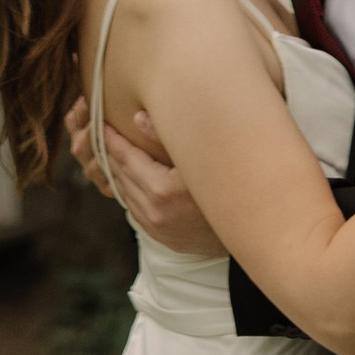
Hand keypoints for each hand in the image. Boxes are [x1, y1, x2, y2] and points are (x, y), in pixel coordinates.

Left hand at [64, 94, 220, 255]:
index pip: (126, 158)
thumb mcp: (199, 156)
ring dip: (119, 173)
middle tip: (104, 133)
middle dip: (111, 153)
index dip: (113, 139)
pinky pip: (136, 210)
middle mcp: (155, 212)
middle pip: (122, 175)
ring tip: (115, 153)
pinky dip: (130, 192)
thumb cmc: (230, 183)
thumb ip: (166, 137)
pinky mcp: (163, 237)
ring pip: (126, 195)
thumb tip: (137, 117)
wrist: (251, 227)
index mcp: (161, 190)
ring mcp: (157, 228)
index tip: (103, 123)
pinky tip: (133, 179)